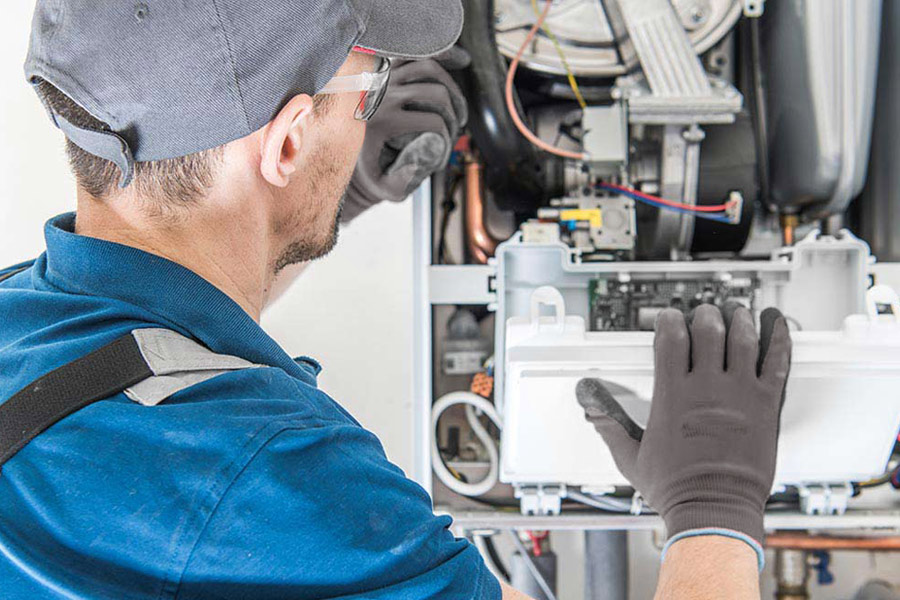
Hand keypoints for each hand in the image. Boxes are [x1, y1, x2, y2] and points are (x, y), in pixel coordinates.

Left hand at [341, 50, 468, 222]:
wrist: (342, 152)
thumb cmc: (368, 171)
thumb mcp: (384, 186)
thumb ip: (404, 183)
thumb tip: (427, 160)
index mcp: (383, 121)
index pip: (433, 122)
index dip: (448, 138)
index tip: (445, 149)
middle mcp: (383, 95)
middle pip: (436, 93)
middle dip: (453, 114)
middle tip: (455, 129)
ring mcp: (383, 78)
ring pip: (430, 68)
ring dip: (451, 88)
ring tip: (456, 108)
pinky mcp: (385, 69)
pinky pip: (415, 55)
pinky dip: (439, 56)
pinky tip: (457, 63)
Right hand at [576, 303, 790, 567]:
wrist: (714, 510)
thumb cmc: (676, 488)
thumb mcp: (631, 457)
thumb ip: (610, 427)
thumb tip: (593, 411)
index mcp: (673, 395)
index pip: (671, 338)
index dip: (669, 321)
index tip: (669, 319)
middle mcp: (707, 388)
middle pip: (708, 329)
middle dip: (704, 315)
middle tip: (704, 314)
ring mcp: (740, 394)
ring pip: (743, 338)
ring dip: (739, 319)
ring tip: (736, 312)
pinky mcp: (766, 406)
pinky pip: (777, 363)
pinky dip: (778, 340)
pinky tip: (777, 325)